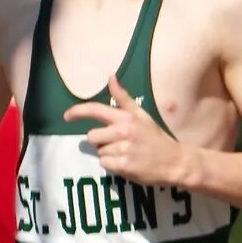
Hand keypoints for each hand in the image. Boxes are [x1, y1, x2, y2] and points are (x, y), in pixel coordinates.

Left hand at [62, 79, 193, 186]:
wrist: (175, 162)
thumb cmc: (155, 137)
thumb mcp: (141, 115)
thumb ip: (123, 97)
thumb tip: (110, 76)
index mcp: (126, 118)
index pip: (95, 110)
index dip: (77, 112)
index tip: (66, 116)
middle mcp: (122, 132)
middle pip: (92, 136)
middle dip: (101, 141)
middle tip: (118, 143)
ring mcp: (123, 150)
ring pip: (99, 152)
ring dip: (109, 154)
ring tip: (126, 154)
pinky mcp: (123, 166)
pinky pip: (104, 164)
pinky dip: (113, 165)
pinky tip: (126, 163)